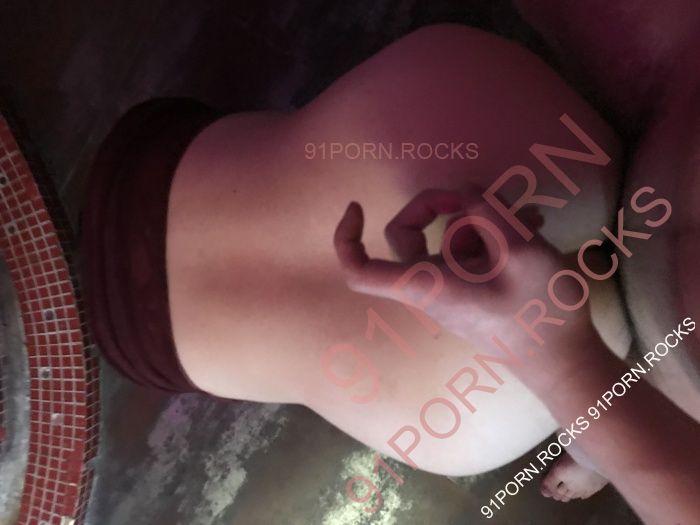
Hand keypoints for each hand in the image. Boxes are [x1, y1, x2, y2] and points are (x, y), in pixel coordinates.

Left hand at [333, 188, 593, 361]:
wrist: (564, 361)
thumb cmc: (540, 314)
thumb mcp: (520, 250)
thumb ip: (488, 212)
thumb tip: (466, 191)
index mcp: (427, 284)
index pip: (361, 271)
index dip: (346, 238)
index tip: (357, 206)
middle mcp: (432, 285)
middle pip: (408, 236)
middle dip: (443, 206)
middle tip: (481, 196)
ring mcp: (455, 286)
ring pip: (451, 237)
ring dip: (485, 218)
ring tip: (529, 218)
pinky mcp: (476, 287)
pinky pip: (475, 250)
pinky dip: (498, 233)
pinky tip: (534, 226)